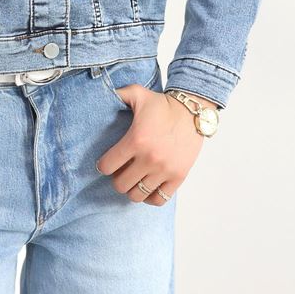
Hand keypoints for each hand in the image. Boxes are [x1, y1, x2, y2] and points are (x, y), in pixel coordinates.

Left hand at [95, 84, 215, 204]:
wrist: (192, 112)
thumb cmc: (162, 104)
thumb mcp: (137, 93)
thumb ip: (118, 94)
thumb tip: (102, 94)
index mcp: (136, 140)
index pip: (107, 166)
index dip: (103, 165)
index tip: (106, 162)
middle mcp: (150, 158)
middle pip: (120, 184)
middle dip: (116, 178)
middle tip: (120, 171)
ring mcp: (165, 170)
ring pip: (137, 195)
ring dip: (132, 188)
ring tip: (133, 179)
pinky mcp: (178, 176)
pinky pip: (159, 200)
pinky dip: (149, 197)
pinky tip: (147, 187)